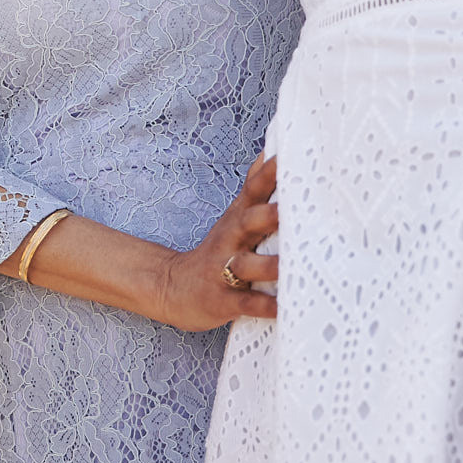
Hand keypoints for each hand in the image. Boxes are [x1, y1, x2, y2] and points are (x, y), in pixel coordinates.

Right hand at [151, 154, 279, 331]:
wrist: (172, 287)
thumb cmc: (217, 251)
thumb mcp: (233, 217)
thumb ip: (254, 187)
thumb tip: (270, 152)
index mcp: (237, 219)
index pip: (253, 190)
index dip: (269, 174)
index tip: (289, 157)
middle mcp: (230, 240)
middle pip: (248, 222)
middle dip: (269, 215)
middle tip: (290, 210)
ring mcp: (223, 270)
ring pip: (247, 266)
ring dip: (269, 266)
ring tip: (291, 265)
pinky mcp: (222, 300)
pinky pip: (245, 303)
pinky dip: (263, 306)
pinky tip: (281, 309)